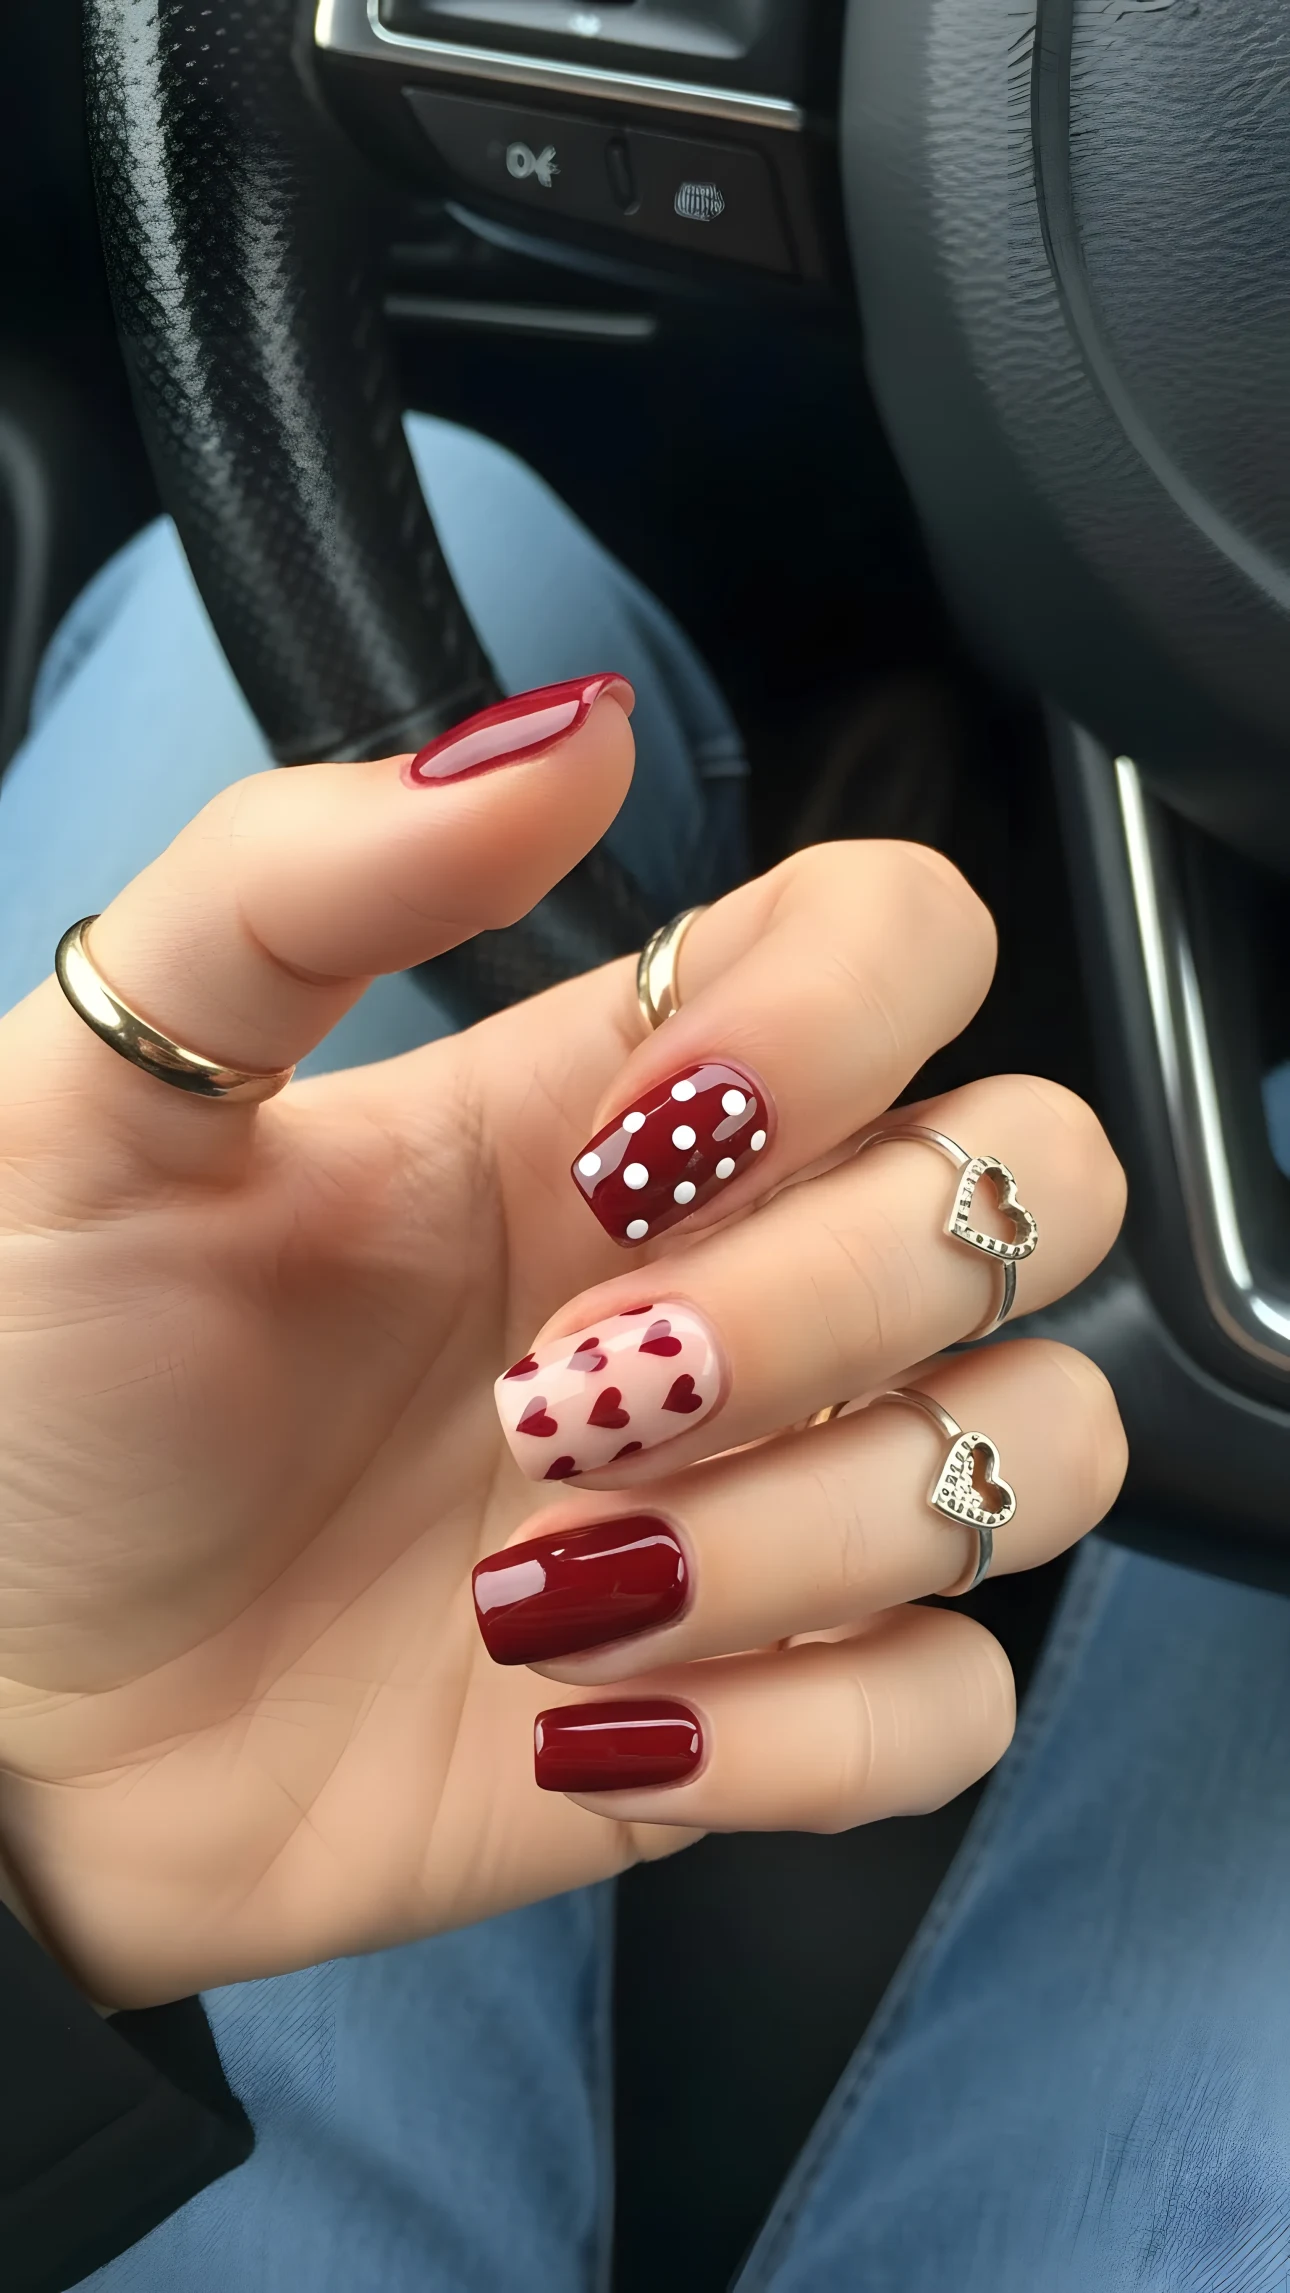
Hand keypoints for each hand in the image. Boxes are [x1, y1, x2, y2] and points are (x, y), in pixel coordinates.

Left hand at [0, 682, 1125, 2007]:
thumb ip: (297, 883)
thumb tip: (567, 730)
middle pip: (1030, 1185)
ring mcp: (765, 1494)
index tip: (618, 1152)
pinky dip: (808, 1733)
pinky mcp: (762, 1704)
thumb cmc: (40, 1402)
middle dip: (826, 1296)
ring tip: (552, 1590)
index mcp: (599, 1105)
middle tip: (560, 1391)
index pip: (902, 942)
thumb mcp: (97, 1110)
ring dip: (809, 1531)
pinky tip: (595, 1724)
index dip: (834, 1022)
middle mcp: (729, 1275)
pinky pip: (951, 1703)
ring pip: (1039, 1442)